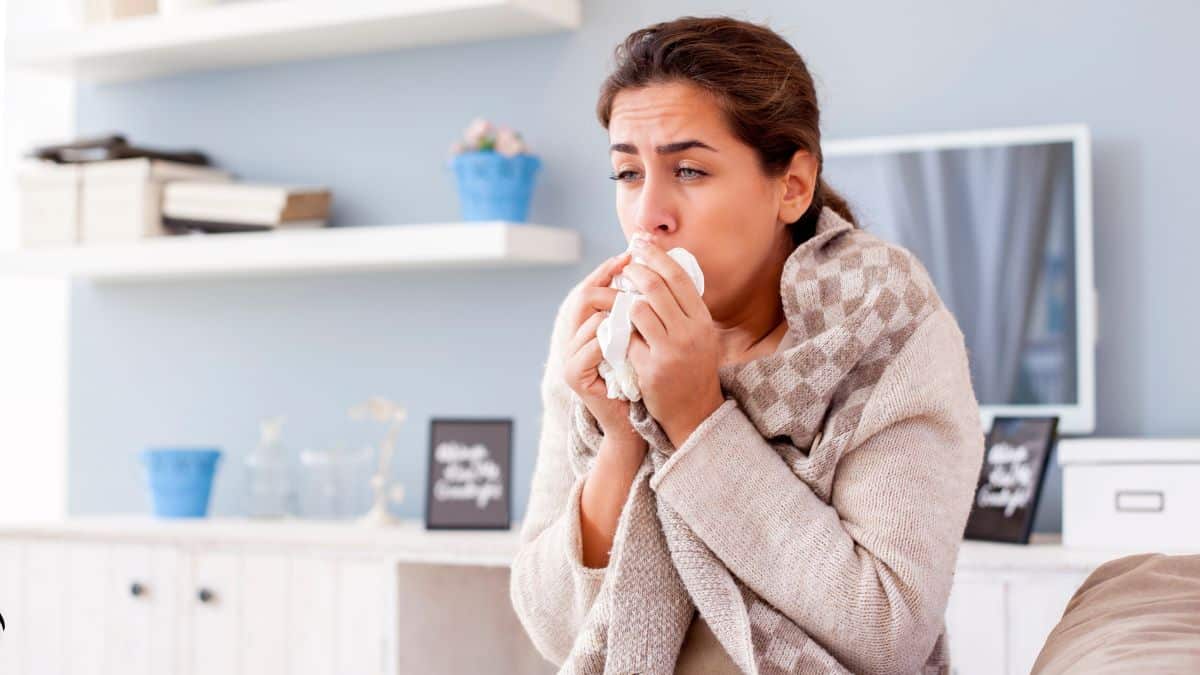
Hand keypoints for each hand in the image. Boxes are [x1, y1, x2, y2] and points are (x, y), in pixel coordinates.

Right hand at [562, 252, 643, 445]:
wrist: (632, 424)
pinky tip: (631, 335)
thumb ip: (637, 311)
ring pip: (590, 320)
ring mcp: (571, 357)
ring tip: (638, 305)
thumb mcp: (641, 339)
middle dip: (611, 286)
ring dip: (616, 312)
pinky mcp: (575, 376)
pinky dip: (612, 339)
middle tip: (634, 277)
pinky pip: (592, 347)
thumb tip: (652, 270)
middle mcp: (573, 340)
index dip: (606, 271)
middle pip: (584, 298)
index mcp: (587, 328)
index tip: (630, 255)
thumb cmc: (642, 380)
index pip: (589, 289)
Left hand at [621, 238, 725, 448]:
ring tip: (619, 301)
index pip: (678, 277)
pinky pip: (626, 339)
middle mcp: (690, 332)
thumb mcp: (699, 334)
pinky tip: (614, 330)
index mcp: (702, 320)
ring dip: (623, 302)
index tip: (639, 244)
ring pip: (637, 310)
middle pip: (655, 287)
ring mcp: (671, 351)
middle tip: (623, 268)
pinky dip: (618, 332)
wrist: (695, 413)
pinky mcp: (651, 368)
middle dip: (633, 272)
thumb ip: (683, 307)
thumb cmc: (693, 368)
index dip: (657, 256)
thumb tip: (662, 268)